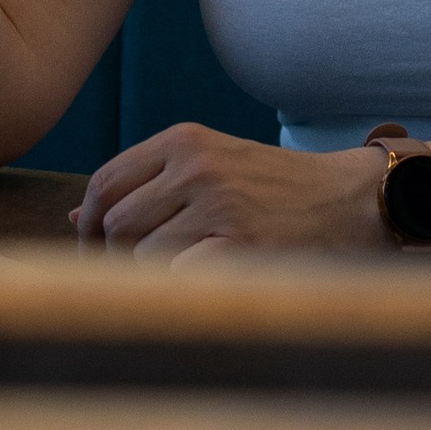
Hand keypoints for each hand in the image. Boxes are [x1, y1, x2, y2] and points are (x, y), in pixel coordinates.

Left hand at [74, 122, 385, 260]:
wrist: (354, 201)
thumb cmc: (276, 189)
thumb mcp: (212, 165)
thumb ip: (147, 186)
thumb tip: (76, 219)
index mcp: (185, 140)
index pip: (104, 182)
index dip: (90, 225)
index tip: (98, 252)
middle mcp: (197, 167)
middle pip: (115, 223)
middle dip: (113, 258)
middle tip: (130, 279)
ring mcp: (219, 207)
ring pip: (140, 255)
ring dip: (148, 277)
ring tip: (180, 277)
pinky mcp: (241, 248)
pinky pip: (175, 278)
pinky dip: (178, 290)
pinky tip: (202, 286)